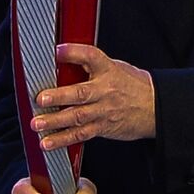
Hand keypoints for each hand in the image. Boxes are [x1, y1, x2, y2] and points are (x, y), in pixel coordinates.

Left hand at [31, 43, 155, 150]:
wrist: (155, 107)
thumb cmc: (130, 84)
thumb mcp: (113, 66)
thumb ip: (89, 65)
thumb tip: (59, 60)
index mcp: (108, 69)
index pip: (90, 56)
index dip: (73, 52)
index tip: (57, 51)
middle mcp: (104, 90)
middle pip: (80, 93)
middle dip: (59, 96)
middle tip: (40, 99)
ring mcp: (103, 111)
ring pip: (77, 117)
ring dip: (55, 122)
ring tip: (38, 125)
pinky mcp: (102, 127)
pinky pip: (81, 135)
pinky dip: (63, 139)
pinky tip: (48, 142)